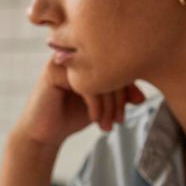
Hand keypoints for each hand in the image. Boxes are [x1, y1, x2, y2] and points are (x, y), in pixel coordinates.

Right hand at [15, 59, 146, 149]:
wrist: (43, 133)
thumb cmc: (71, 116)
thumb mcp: (102, 105)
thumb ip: (120, 96)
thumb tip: (142, 97)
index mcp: (90, 55)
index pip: (120, 60)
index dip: (131, 82)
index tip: (137, 102)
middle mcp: (77, 52)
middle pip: (111, 66)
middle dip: (119, 98)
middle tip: (120, 119)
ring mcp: (64, 59)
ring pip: (98, 75)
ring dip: (108, 104)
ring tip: (110, 123)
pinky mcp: (52, 71)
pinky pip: (83, 84)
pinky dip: (95, 105)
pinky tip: (95, 119)